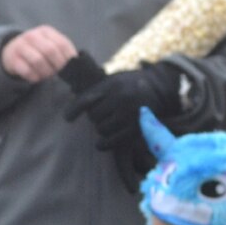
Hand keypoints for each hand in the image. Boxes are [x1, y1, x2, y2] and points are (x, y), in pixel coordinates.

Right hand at [1, 25, 77, 82]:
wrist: (12, 50)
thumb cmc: (38, 50)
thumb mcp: (50, 45)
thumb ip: (62, 51)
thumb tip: (76, 65)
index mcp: (46, 31)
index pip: (62, 44)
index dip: (68, 59)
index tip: (70, 69)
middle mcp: (32, 36)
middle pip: (50, 51)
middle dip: (57, 66)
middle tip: (58, 74)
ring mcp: (21, 46)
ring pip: (38, 60)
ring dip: (45, 72)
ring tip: (47, 76)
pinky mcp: (12, 58)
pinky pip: (26, 70)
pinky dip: (34, 77)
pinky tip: (36, 78)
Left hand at [64, 62, 186, 151]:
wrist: (157, 88)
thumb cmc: (128, 85)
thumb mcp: (112, 81)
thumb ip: (94, 92)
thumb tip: (70, 112)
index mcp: (112, 84)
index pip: (87, 99)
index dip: (74, 109)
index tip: (67, 118)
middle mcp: (121, 98)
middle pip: (94, 116)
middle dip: (96, 116)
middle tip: (105, 113)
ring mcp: (130, 113)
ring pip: (102, 129)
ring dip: (102, 128)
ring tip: (110, 122)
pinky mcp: (136, 128)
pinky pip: (111, 141)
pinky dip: (103, 143)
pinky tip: (101, 143)